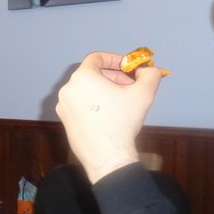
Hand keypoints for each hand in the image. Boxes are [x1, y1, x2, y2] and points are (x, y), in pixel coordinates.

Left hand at [56, 52, 162, 182]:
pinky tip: (109, 116)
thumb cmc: (122, 122)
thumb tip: (149, 69)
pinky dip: (93, 103)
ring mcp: (64, 106)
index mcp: (82, 77)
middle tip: (129, 86)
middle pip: (91, 74)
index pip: (96, 58)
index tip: (127, 67)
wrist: (106, 155)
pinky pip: (80, 104)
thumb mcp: (143, 93)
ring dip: (103, 91)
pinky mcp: (64, 120)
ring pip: (85, 90)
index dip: (114, 59)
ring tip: (121, 102)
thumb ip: (149, 74)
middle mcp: (68, 89)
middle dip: (112, 77)